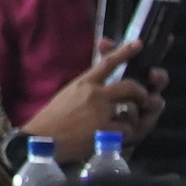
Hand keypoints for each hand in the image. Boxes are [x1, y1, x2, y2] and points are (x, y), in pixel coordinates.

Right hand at [22, 43, 161, 151]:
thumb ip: (86, 87)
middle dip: (140, 92)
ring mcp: (101, 112)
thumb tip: (102, 84)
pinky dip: (125, 134)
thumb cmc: (52, 119)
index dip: (125, 52)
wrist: (41, 141)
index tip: (139, 44)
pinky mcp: (104, 130)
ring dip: (133, 117)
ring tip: (125, 124)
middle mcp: (94, 94)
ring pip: (131, 108)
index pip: (107, 63)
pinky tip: (116, 138)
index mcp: (83, 83)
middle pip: (129, 86)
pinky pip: (127, 129)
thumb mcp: (67, 94)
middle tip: (144, 98)